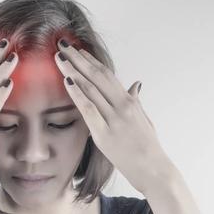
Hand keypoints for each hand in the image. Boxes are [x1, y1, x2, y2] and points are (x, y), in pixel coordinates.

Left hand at [53, 39, 176, 195]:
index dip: (90, 61)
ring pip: (91, 89)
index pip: (106, 75)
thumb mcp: (143, 119)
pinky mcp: (104, 134)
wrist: (154, 169)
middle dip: (78, 59)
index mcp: (129, 102)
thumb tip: (136, 84)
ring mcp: (113, 120)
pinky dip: (77, 94)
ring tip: (59, 57)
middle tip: (62, 44)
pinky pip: (89, 110)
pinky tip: (67, 81)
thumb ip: (136, 101)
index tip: (78, 49)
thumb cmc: (148, 146)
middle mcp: (121, 106)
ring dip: (73, 71)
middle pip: (96, 76)